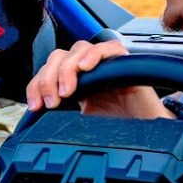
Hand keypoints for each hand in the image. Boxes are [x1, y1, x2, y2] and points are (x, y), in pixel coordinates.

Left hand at [25, 38, 169, 118]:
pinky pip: (109, 48)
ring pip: (78, 49)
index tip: (35, 106)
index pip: (47, 71)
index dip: (37, 85)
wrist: (146, 134)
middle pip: (59, 57)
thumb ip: (61, 115)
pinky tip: (87, 68)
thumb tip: (36, 119)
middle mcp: (88, 69)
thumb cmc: (118, 128)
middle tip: (52, 101)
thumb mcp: (81, 122)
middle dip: (48, 78)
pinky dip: (95, 54)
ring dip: (67, 68)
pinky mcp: (125, 63)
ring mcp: (105, 64)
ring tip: (67, 91)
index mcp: (74, 80)